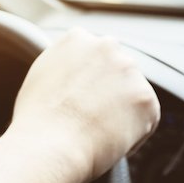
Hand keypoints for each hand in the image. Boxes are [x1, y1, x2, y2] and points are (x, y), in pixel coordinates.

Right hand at [10, 28, 159, 182]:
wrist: (49, 143)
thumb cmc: (36, 118)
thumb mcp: (40, 75)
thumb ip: (62, 65)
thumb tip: (72, 75)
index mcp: (76, 38)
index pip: (93, 54)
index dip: (88, 78)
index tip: (80, 95)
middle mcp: (106, 46)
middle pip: (116, 69)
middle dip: (109, 90)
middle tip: (90, 114)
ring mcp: (129, 71)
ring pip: (132, 93)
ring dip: (122, 110)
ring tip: (97, 130)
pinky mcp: (147, 99)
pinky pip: (145, 119)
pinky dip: (133, 133)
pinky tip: (108, 140)